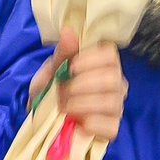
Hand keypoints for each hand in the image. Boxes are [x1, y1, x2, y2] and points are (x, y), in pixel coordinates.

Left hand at [29, 30, 127, 144]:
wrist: (43, 118)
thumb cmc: (51, 89)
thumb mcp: (51, 70)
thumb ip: (63, 53)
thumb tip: (68, 31)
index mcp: (104, 64)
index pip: (110, 55)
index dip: (91, 60)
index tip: (71, 67)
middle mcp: (116, 83)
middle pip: (112, 78)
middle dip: (82, 85)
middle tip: (61, 92)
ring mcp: (116, 107)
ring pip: (110, 102)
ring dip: (81, 104)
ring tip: (64, 108)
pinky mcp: (112, 128)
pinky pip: (110, 126)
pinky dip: (90, 124)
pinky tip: (77, 124)